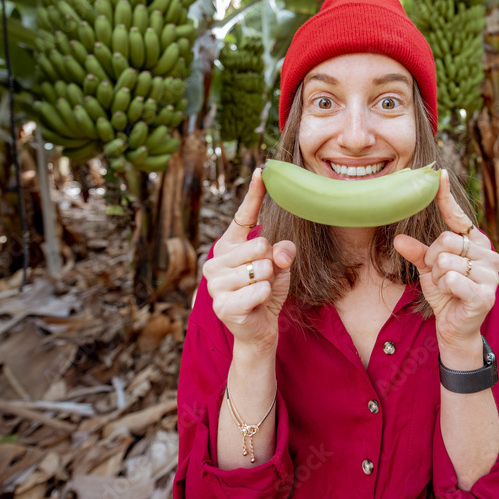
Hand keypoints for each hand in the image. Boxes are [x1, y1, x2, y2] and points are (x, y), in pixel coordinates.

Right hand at [203, 168, 295, 353]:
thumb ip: (282, 251)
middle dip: (272, 263)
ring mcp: (215, 283)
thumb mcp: (280, 266)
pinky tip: (255, 305)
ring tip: (258, 292)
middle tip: (265, 279)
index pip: (243, 216)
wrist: (259, 328)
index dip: (254, 193)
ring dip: (269, 282)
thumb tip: (279, 253)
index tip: (262, 170)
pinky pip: (259, 289)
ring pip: (262, 268)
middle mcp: (215, 261)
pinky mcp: (222, 304)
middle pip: (260, 245)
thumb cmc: (266, 291)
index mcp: (228, 246)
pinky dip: (265, 296)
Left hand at [393, 170, 498, 351]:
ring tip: (446, 288)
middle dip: (433, 260)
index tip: (439, 174)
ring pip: (446, 261)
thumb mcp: (427, 270)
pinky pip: (452, 279)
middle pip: (446, 241)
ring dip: (437, 278)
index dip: (446, 197)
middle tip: (439, 276)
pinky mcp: (485, 295)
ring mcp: (490, 275)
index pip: (459, 216)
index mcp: (476, 243)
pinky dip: (444, 288)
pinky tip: (452, 297)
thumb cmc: (445, 294)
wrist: (455, 328)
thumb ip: (416, 252)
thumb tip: (398, 239)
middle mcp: (489, 254)